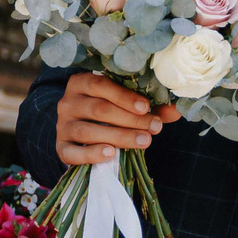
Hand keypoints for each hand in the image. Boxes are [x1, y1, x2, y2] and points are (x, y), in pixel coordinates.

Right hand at [53, 72, 178, 168]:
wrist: (76, 132)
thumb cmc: (105, 113)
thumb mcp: (122, 104)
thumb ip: (147, 107)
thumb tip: (177, 110)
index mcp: (81, 83)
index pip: (100, 85)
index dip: (124, 96)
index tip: (145, 107)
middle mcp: (68, 102)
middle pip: (99, 110)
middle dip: (130, 120)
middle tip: (154, 128)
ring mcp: (62, 126)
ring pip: (88, 131)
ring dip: (119, 137)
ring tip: (144, 141)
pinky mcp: (60, 148)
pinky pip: (72, 153)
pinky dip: (91, 154)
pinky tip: (110, 154)